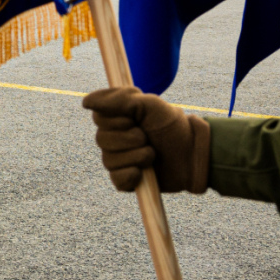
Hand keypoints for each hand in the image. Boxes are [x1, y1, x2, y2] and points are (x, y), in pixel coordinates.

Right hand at [82, 86, 209, 193]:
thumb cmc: (171, 125)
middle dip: (130, 139)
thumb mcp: (149, 104)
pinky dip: (132, 176)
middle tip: (148, 137)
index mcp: (114, 118)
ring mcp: (118, 159)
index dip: (118, 119)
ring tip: (152, 154)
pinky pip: (117, 180)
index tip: (135, 118)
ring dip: (137, 156)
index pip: (98, 117)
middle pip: (102, 140)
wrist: (193, 153)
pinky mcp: (126, 179)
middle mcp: (112, 138)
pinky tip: (144, 172)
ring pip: (110, 160)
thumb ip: (119, 100)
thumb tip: (86, 103)